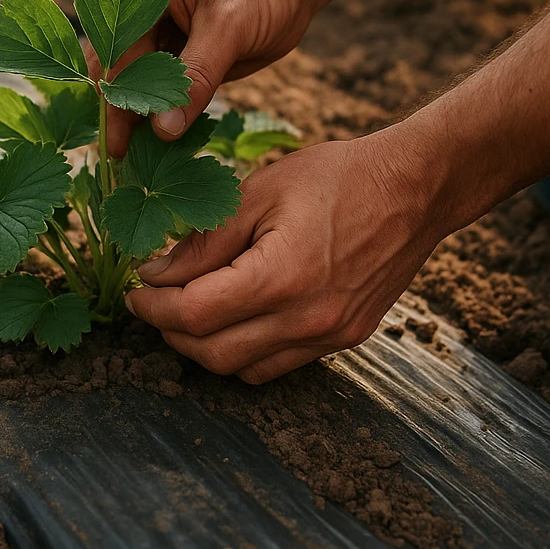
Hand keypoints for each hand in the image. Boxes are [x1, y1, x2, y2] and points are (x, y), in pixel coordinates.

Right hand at [95, 0, 316, 156]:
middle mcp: (144, 12)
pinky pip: (166, 87)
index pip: (120, 53)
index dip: (117, 99)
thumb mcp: (229, 29)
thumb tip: (163, 130)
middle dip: (119, 110)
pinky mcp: (183, 53)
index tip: (116, 143)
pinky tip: (161, 141)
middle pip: (119, 68)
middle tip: (117, 157)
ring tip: (134, 157)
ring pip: (141, 82)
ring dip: (140, 115)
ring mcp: (163, 33)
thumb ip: (196, 78)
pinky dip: (164, 111)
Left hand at [125, 127, 444, 382]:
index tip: (134, 288)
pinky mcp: (345, 339)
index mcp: (282, 277)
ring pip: (243, 370)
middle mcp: (308, 320)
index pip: (193, 314)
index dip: (152, 305)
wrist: (415, 188)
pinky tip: (234, 319)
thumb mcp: (260, 191)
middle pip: (212, 353)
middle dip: (170, 330)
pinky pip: (277, 366)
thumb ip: (205, 240)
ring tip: (188, 308)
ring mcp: (330, 336)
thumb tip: (156, 274)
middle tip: (153, 298)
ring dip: (204, 347)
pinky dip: (243, 353)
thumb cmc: (336, 177)